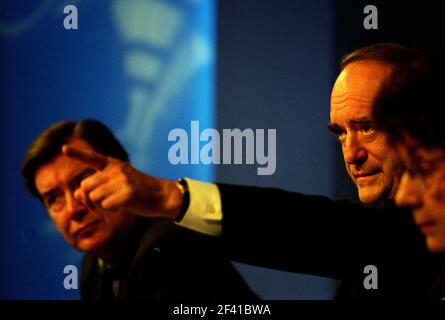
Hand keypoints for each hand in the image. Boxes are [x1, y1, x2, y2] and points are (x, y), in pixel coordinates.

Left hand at [63, 145, 182, 219]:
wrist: (162, 195)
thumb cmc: (139, 192)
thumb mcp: (118, 186)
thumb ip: (98, 187)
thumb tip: (77, 195)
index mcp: (115, 165)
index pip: (93, 158)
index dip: (78, 153)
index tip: (63, 149)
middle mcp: (117, 170)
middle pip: (86, 185)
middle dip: (87, 199)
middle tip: (97, 206)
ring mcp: (123, 181)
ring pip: (94, 197)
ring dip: (99, 206)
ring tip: (112, 206)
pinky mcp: (128, 193)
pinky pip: (106, 205)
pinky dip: (109, 210)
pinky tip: (119, 208)